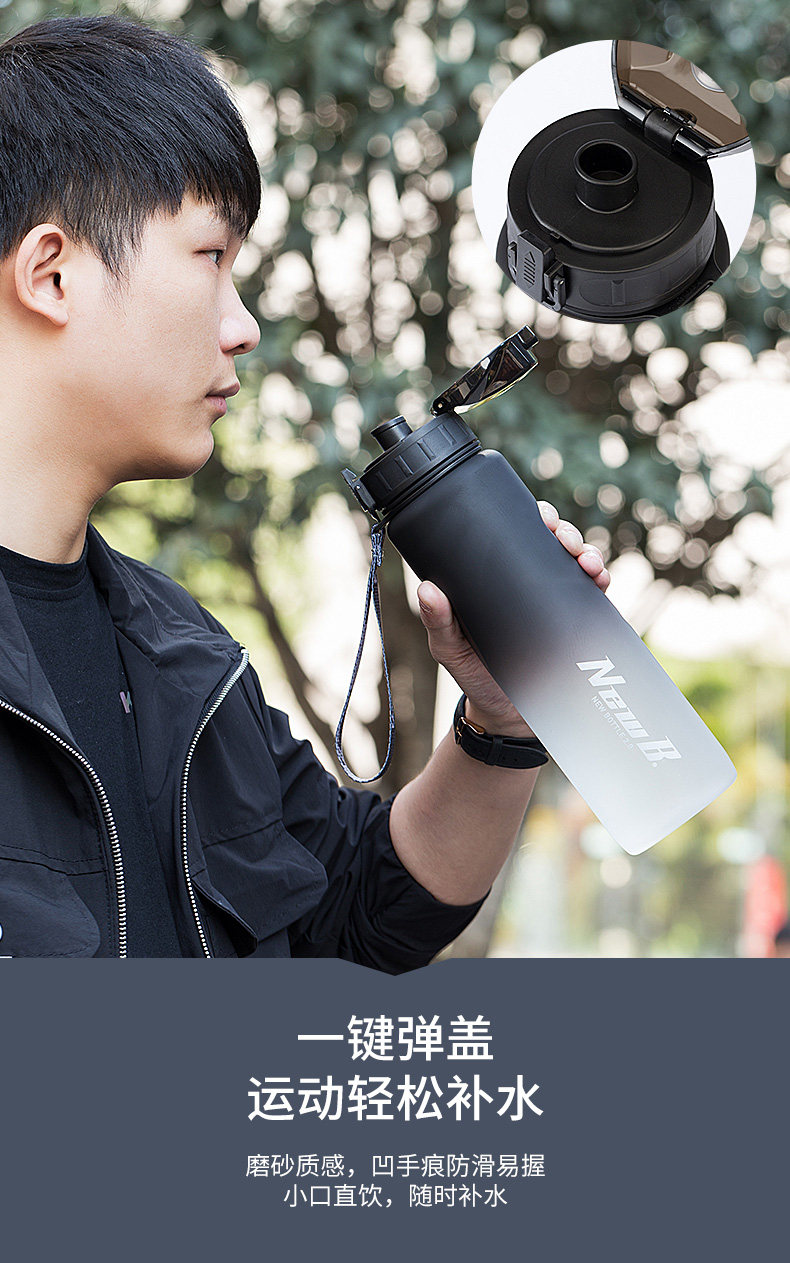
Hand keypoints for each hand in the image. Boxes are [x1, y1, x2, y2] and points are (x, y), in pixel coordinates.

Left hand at [417, 500, 610, 738]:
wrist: (507, 715)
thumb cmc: (473, 675)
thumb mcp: (449, 649)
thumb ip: (439, 623)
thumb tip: (427, 589)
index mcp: (497, 578)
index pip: (513, 535)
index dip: (527, 518)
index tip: (537, 516)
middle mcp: (529, 581)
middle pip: (551, 541)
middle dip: (563, 530)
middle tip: (561, 536)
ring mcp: (556, 599)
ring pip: (577, 561)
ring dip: (586, 550)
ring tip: (584, 559)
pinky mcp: (577, 620)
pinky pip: (594, 593)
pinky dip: (600, 578)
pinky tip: (598, 577)